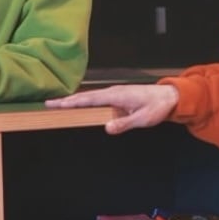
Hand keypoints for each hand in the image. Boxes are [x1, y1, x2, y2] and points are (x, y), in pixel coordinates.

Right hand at [45, 83, 178, 134]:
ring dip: (74, 100)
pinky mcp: (118, 96)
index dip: (71, 102)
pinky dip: (85, 101)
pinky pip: (97, 98)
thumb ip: (124, 123)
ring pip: (90, 97)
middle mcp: (112, 92)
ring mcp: (114, 93)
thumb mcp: (143, 118)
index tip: (55, 104)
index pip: (89, 99)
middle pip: (85, 96)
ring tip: (58, 105)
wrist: (170, 96)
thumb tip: (106, 127)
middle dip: (66, 100)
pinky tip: (80, 105)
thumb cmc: (157, 107)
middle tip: (48, 104)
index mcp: (116, 96)